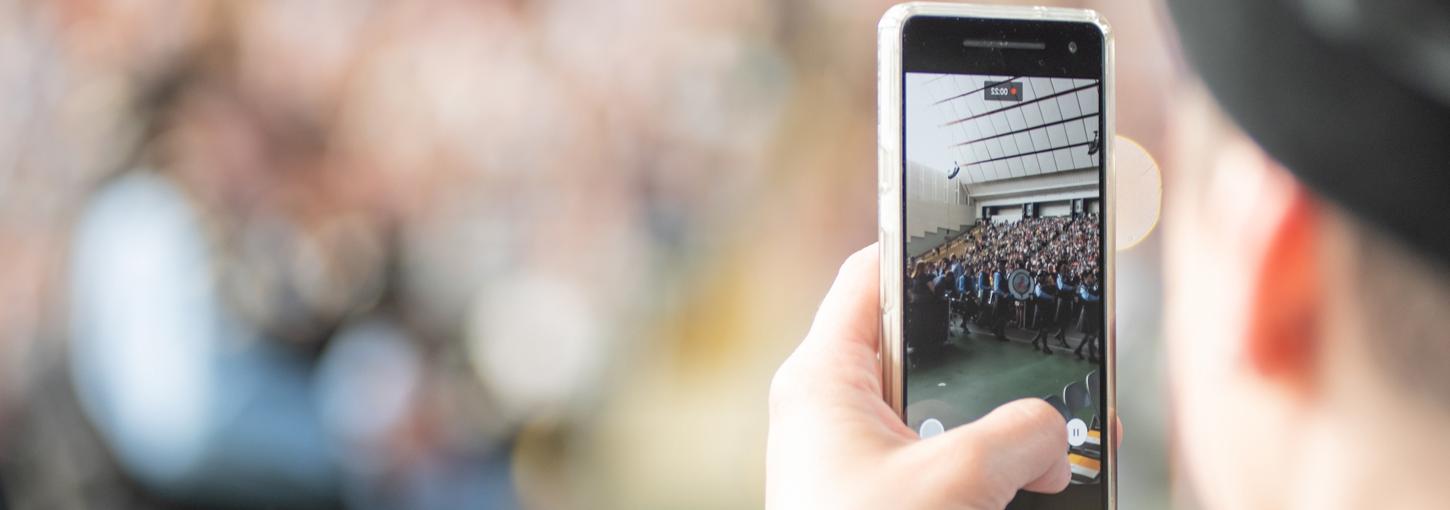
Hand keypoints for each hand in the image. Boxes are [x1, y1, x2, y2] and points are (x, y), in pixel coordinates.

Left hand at [766, 244, 1074, 509]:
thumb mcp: (956, 477)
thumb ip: (1021, 434)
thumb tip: (1055, 435)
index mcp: (823, 378)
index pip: (871, 273)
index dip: (923, 244)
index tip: (971, 231)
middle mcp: (832, 412)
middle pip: (921, 348)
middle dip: (988, 353)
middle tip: (1044, 346)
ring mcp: (853, 459)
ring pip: (939, 415)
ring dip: (996, 424)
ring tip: (1054, 434)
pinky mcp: (877, 496)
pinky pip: (940, 463)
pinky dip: (984, 467)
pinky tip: (1027, 481)